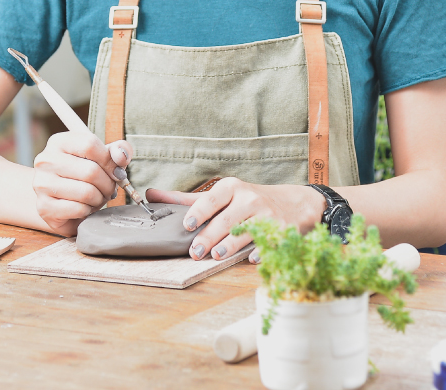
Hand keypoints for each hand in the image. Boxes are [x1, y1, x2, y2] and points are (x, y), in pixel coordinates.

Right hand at [33, 133, 131, 235]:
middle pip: (91, 171)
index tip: (117, 172)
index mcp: (58, 142)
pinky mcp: (44, 207)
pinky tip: (85, 207)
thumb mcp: (101, 158)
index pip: (90, 145)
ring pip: (87, 192)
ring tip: (97, 198)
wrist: (57, 202)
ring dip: (99, 199)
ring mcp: (42, 184)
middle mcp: (46, 160)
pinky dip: (88, 210)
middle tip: (109, 189)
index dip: (109, 161)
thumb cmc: (82, 176)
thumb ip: (117, 151)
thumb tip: (120, 157)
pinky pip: (78, 209)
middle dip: (108, 184)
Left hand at [146, 178, 324, 261]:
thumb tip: (150, 194)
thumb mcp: (220, 195)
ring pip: (246, 231)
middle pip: (226, 220)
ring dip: (231, 245)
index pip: (212, 199)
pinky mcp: (283, 230)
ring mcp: (268, 215)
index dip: (200, 212)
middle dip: (210, 237)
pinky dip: (260, 251)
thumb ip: (186, 199)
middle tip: (195, 252)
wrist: (295, 203)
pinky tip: (251, 258)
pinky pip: (269, 242)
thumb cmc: (248, 200)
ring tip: (216, 255)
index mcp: (232, 188)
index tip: (187, 225)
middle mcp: (250, 199)